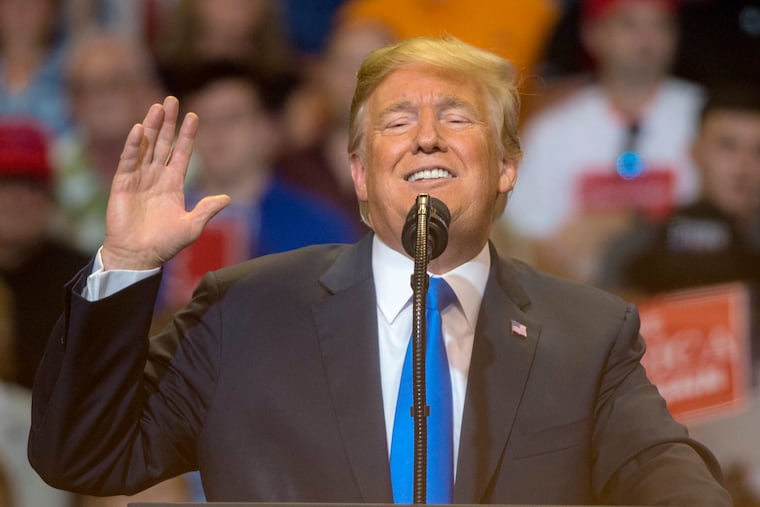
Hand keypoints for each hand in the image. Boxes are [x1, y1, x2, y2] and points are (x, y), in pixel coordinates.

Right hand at [101, 96, 229, 270]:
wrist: (138, 256)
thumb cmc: (165, 244)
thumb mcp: (192, 226)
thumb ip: (207, 210)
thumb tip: (227, 197)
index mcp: (174, 184)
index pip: (182, 153)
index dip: (187, 135)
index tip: (194, 116)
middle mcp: (156, 177)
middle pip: (163, 143)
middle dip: (168, 122)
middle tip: (172, 100)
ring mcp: (139, 178)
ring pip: (147, 146)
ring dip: (152, 126)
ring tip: (158, 106)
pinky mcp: (122, 183)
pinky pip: (129, 160)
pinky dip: (134, 144)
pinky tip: (140, 129)